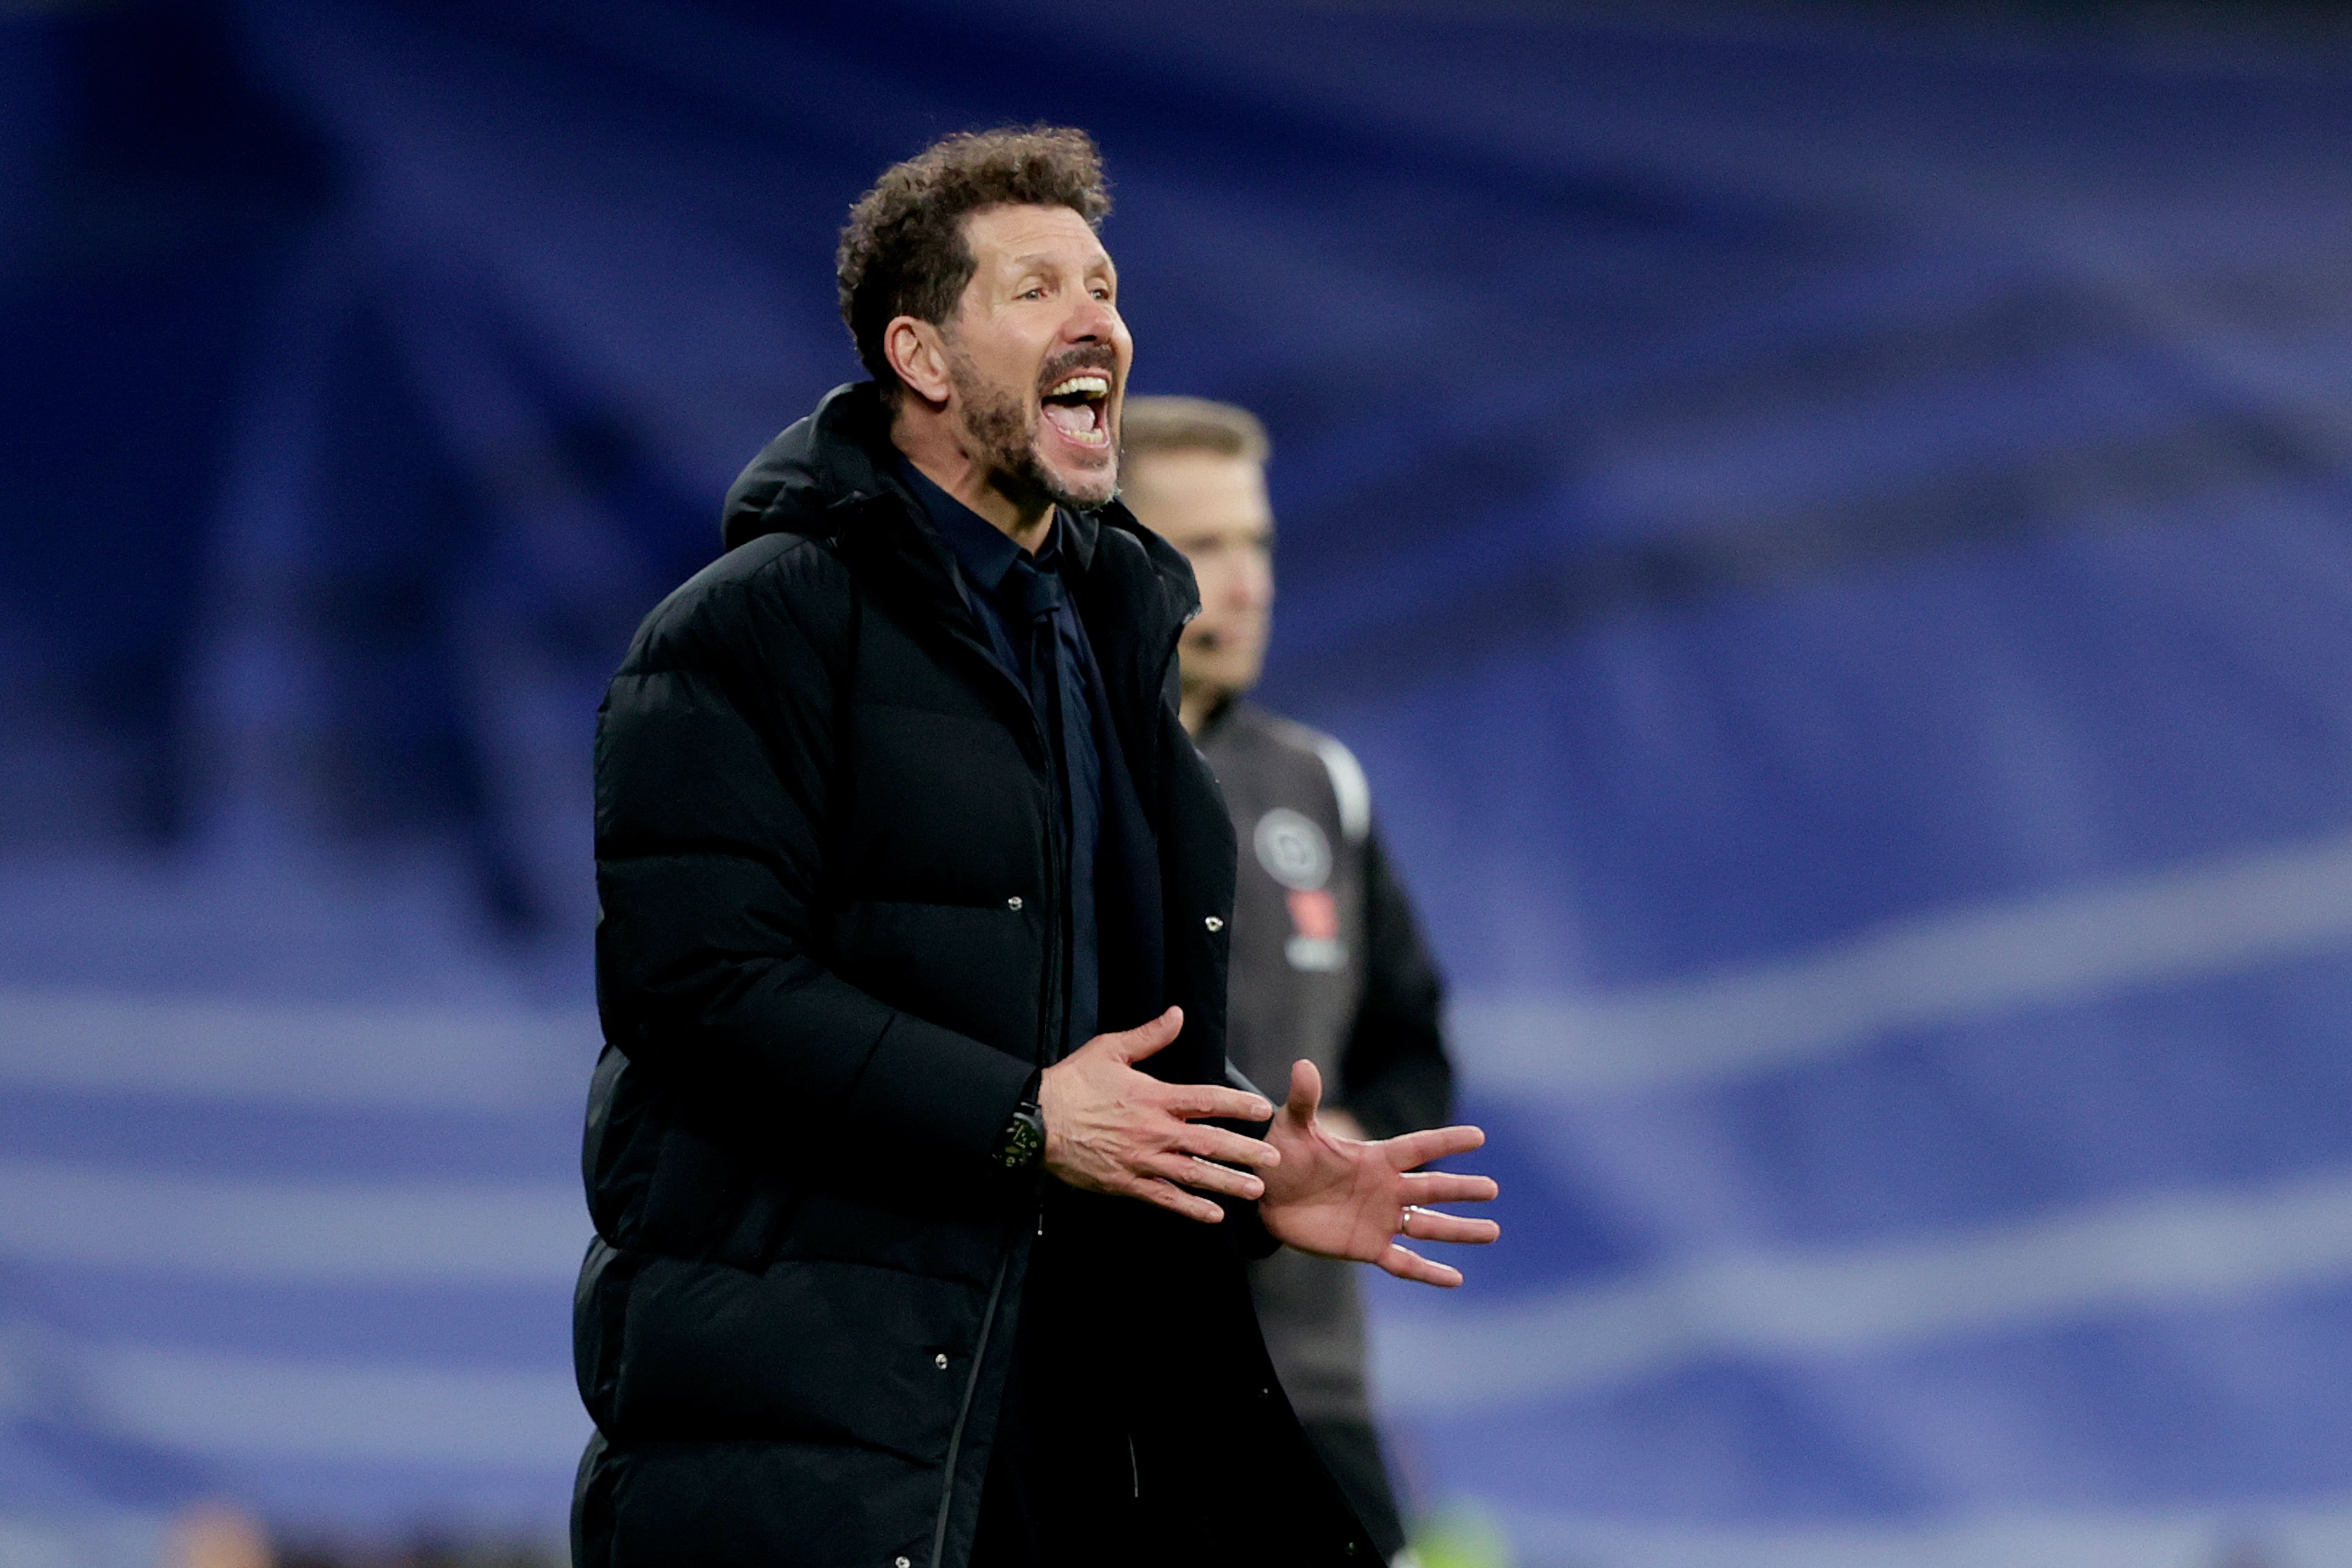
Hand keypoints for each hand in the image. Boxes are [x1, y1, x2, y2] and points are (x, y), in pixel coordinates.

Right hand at [1038, 1007, 1280, 1224]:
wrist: (1036, 1121)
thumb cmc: (1073, 1083)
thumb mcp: (1110, 1050)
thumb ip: (1149, 1036)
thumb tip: (1178, 1014)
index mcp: (1155, 1098)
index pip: (1208, 1100)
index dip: (1239, 1105)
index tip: (1264, 1110)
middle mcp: (1154, 1131)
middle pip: (1210, 1142)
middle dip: (1245, 1152)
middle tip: (1274, 1160)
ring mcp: (1142, 1161)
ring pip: (1193, 1174)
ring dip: (1227, 1183)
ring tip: (1255, 1191)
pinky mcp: (1126, 1183)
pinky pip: (1165, 1198)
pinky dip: (1190, 1208)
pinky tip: (1213, 1215)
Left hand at [1259, 1058, 1499, 1286]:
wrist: (1265, 1198)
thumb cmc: (1282, 1157)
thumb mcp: (1292, 1127)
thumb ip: (1304, 1100)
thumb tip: (1303, 1065)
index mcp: (1375, 1158)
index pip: (1418, 1147)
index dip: (1446, 1142)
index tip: (1479, 1137)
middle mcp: (1385, 1188)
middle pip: (1432, 1188)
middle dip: (1462, 1189)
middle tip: (1492, 1189)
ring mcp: (1380, 1220)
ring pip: (1428, 1226)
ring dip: (1459, 1230)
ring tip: (1491, 1231)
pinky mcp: (1367, 1248)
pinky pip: (1405, 1263)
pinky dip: (1429, 1272)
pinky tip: (1456, 1279)